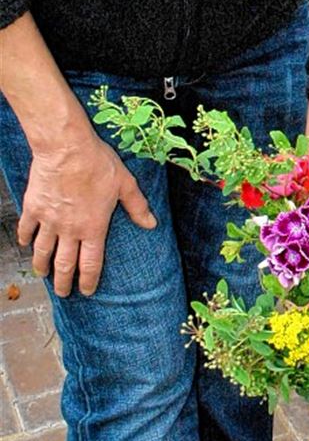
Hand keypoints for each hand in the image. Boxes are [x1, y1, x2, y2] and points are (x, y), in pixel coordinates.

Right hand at [18, 115, 156, 297]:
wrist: (67, 147)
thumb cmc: (98, 163)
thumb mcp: (125, 183)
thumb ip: (137, 206)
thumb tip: (151, 224)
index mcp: (93, 227)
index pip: (91, 263)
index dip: (89, 280)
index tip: (87, 291)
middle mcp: (69, 229)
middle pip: (64, 264)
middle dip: (63, 282)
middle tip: (63, 293)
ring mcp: (49, 220)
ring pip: (42, 251)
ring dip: (42, 266)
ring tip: (43, 274)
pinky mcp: (33, 208)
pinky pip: (26, 229)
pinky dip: (25, 239)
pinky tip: (26, 245)